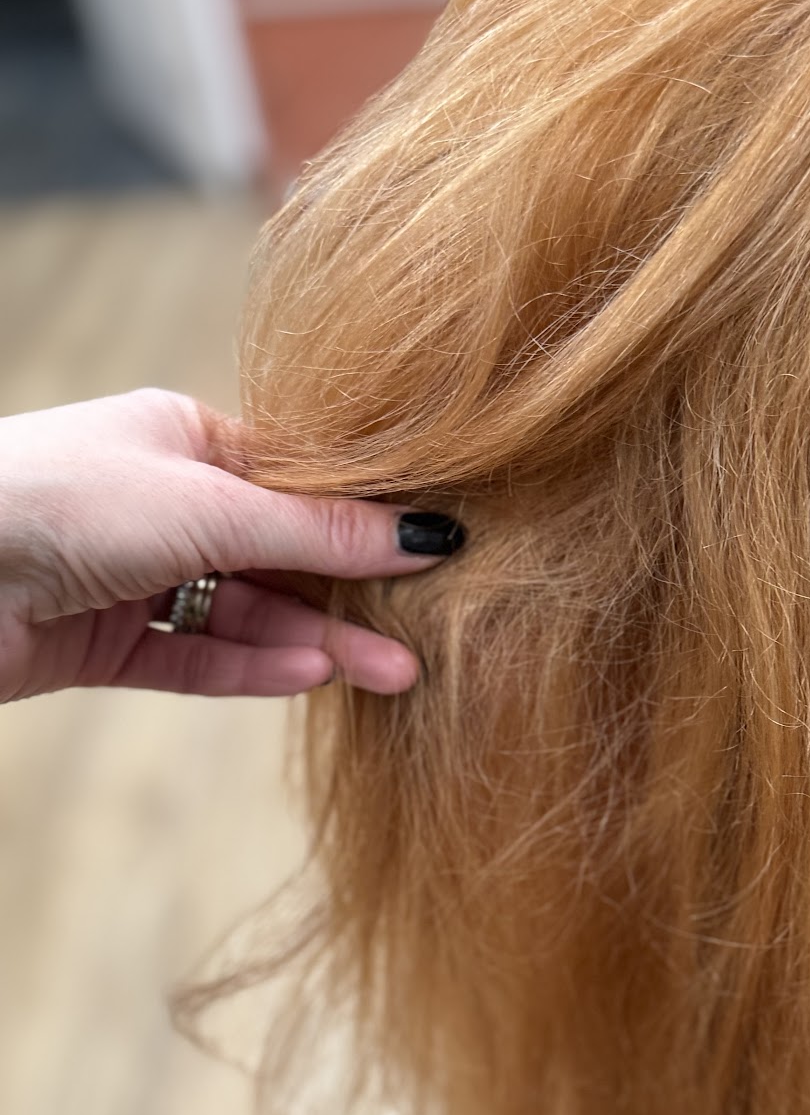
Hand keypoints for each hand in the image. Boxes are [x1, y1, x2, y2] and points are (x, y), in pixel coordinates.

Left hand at [0, 389, 463, 702]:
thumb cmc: (66, 498)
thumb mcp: (213, 506)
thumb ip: (321, 533)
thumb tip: (429, 533)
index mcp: (184, 439)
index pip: (297, 484)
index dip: (365, 520)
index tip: (438, 550)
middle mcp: (162, 502)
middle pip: (279, 556)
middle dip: (351, 597)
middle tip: (424, 637)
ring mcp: (133, 575)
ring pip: (242, 614)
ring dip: (314, 643)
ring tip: (390, 674)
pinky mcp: (102, 642)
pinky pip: (194, 658)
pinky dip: (250, 668)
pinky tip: (309, 675)